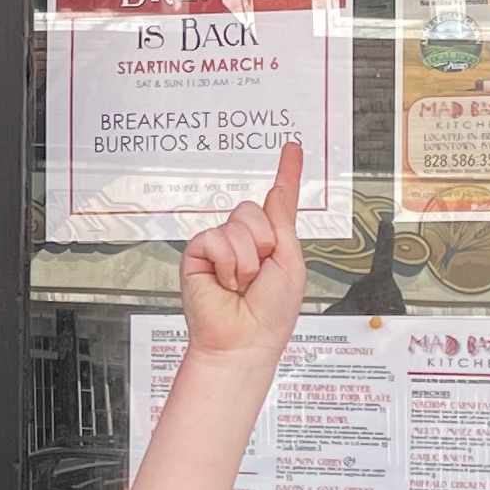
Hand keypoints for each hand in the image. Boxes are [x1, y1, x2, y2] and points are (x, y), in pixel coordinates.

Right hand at [182, 146, 306, 358]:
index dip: (287, 172)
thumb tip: (278, 190)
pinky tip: (224, 281)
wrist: (244, 341)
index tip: (292, 148)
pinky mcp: (197, 254)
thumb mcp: (290, 263)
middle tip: (258, 274)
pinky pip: (214, 238)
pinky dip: (226, 262)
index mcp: (271, 243)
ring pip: (237, 224)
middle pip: (254, 210)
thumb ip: (283, 222)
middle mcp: (244, 241)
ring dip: (247, 258)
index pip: (278, 201)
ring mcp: (220, 247)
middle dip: (264, 242)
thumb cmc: (270, 314)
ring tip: (240, 282)